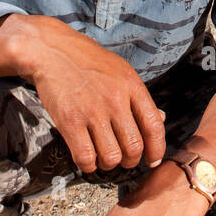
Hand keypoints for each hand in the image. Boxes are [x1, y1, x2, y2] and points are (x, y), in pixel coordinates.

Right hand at [20, 17, 166, 173]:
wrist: (54, 51)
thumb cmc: (89, 62)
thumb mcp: (122, 72)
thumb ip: (140, 98)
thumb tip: (161, 119)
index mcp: (132, 86)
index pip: (154, 126)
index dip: (157, 150)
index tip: (153, 160)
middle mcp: (115, 100)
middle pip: (134, 147)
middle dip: (131, 161)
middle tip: (124, 159)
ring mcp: (92, 111)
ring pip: (112, 157)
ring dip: (110, 164)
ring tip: (104, 158)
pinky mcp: (69, 121)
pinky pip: (86, 157)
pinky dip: (89, 165)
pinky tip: (87, 158)